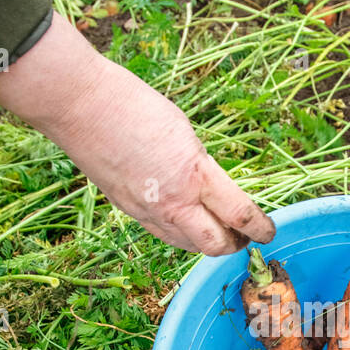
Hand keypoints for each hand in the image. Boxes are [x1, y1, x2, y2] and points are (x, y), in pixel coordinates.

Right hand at [0, 15, 276, 256]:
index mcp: (195, 174)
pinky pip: (161, 234)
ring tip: (216, 230)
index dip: (260, 228)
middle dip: (235, 244)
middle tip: (244, 235)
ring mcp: (146, 211)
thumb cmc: (133, 104)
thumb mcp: (184, 131)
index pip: (240, 215)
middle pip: (215, 245)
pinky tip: (185, 220)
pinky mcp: (127, 211)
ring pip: (187, 245)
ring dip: (207, 242)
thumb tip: (213, 188)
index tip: (269, 230)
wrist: (81, 105)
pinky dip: (180, 234)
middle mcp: (172, 202)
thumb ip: (201, 165)